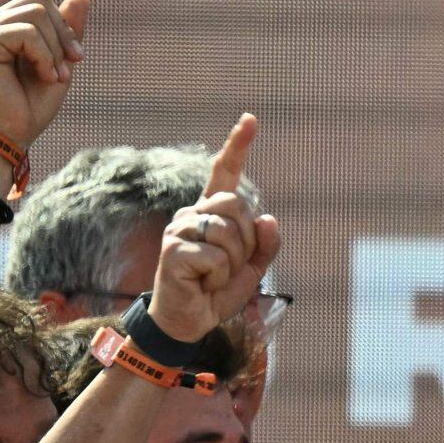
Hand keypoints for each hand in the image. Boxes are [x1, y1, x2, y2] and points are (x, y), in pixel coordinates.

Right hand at [0, 0, 88, 149]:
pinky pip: (30, 32)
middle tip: (71, 65)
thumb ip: (68, 31)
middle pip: (40, 0)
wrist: (9, 137)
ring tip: (54, 75)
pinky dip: (46, 55)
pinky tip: (42, 75)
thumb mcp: (60, 64)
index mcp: (1, 27)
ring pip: (39, 14)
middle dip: (65, 33)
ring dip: (58, 47)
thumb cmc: (30, 108)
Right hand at [147, 114, 281, 342]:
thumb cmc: (215, 291)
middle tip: (228, 265)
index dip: (237, 146)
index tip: (251, 119)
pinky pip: (217, 258)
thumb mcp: (251, 268)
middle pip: (238, 205)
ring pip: (229, 232)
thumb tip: (269, 217)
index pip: (224, 174)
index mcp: (211, 213)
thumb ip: (265, 244)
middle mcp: (192, 214)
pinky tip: (201, 284)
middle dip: (246, 240)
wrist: (188, 322)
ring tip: (213, 277)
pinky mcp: (173, 250)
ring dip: (233, 263)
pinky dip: (219, 277)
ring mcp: (180, 229)